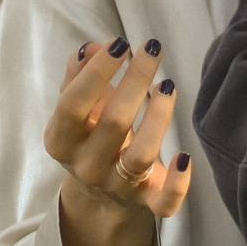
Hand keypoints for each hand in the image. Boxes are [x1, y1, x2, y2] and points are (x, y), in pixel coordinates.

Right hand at [45, 37, 193, 220]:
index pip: (73, 104)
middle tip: (152, 49)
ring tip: (169, 84)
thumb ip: (80, 74)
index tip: (119, 43)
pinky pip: (164, 201)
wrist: (99, 192)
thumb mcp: (77, 106)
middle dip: (135, 81)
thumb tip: (92, 48)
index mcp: (60, 141)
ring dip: (159, 117)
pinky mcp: (147, 202)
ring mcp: (117, 187)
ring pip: (140, 155)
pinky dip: (178, 184)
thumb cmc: (90, 133)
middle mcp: (86, 166)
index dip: (96, 73)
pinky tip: (186, 156)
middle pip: (113, 123)